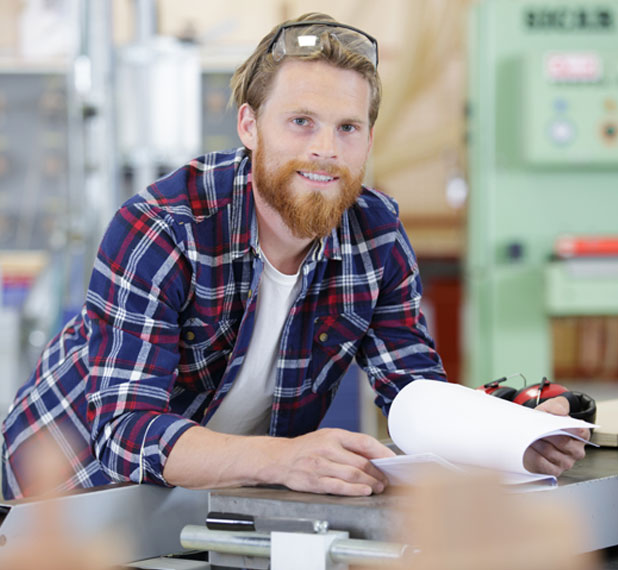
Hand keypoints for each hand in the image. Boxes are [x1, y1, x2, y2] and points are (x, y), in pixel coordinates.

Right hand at [270, 428, 394, 495]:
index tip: (393, 460)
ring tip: (378, 487)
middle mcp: (327, 448)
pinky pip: (339, 487)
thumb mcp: (327, 437)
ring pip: (353, 476)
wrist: (280, 458)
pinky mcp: (314, 481)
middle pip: (361, 462)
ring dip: (370, 483)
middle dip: (378, 473)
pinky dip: (355, 490)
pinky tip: (364, 491)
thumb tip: (374, 455)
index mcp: (333, 435)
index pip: (364, 442)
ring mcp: (320, 465)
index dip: (382, 453)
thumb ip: (349, 445)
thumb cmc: (306, 448)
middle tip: (386, 479)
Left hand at [523, 396, 588, 476]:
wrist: (533, 432)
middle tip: (535, 427)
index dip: (565, 426)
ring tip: (528, 436)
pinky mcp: (553, 471)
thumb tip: (561, 412)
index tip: (552, 420)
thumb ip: (558, 405)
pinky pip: (542, 464)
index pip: (580, 432)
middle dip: (547, 433)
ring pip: (550, 453)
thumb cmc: (545, 421)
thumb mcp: (551, 408)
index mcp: (580, 435)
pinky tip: (527, 447)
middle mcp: (576, 451)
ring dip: (537, 443)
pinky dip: (532, 455)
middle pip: (563, 442)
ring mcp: (566, 463)